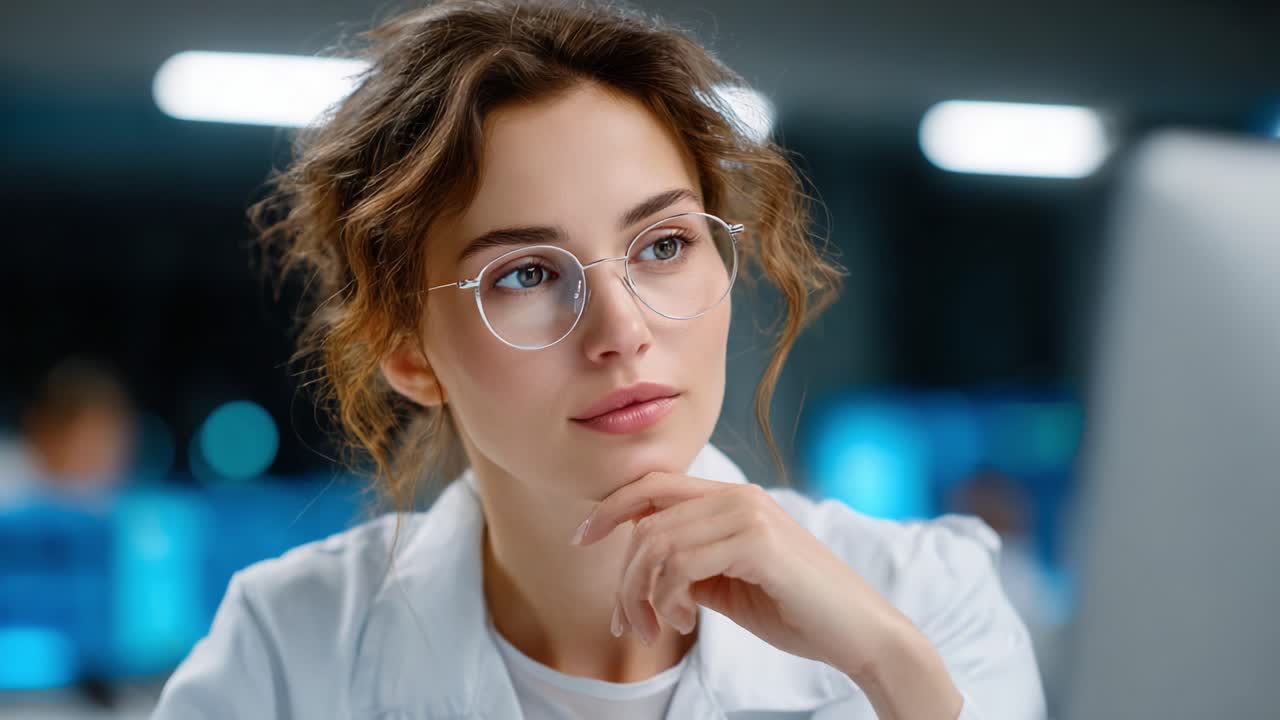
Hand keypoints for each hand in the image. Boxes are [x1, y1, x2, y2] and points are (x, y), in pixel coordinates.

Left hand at [570, 471, 906, 674]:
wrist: (860, 635)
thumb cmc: (797, 612)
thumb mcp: (728, 585)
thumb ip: (690, 566)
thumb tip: (646, 569)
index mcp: (734, 498)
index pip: (654, 484)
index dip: (611, 506)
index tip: (581, 538)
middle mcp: (739, 496)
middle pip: (646, 516)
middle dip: (623, 574)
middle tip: (626, 624)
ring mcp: (749, 514)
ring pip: (656, 543)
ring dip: (641, 595)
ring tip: (655, 629)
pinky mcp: (757, 542)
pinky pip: (680, 564)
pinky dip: (669, 599)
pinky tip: (687, 621)